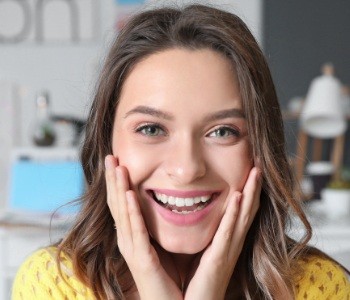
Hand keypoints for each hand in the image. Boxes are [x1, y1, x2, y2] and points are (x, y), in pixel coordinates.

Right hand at [105, 155, 182, 299]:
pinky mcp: (142, 260)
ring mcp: (132, 249)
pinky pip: (136, 231)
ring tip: (116, 167)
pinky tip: (130, 195)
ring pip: (122, 213)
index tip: (116, 159)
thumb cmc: (169, 275)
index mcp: (133, 235)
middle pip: (117, 203)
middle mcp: (128, 240)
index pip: (121, 202)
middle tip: (109, 156)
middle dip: (112, 179)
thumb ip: (157, 224)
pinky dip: (132, 212)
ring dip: (119, 189)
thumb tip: (160, 202)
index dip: (117, 182)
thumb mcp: (160, 243)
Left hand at [184, 167, 261, 299]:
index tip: (249, 171)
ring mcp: (228, 251)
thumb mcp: (197, 251)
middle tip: (258, 165)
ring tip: (255, 173)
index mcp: (225, 241)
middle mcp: (231, 244)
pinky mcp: (219, 259)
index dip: (247, 192)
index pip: (240, 212)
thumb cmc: (193, 282)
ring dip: (250, 194)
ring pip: (243, 217)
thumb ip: (200, 234)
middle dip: (253, 187)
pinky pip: (228, 233)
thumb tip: (187, 212)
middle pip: (246, 210)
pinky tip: (237, 197)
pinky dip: (234, 214)